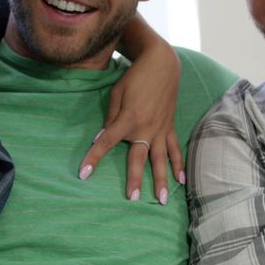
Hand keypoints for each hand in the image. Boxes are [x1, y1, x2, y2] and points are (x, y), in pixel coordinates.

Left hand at [79, 38, 181, 203]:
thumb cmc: (135, 77)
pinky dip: (178, 164)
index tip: (83, 173)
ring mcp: (161, 129)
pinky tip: (181, 180)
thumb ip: (111, 118)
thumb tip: (103, 137)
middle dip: (135, 179)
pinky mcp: (170, 127)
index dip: (94, 157)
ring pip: (161, 159)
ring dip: (162, 180)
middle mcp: (147, 127)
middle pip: (139, 158)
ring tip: (163, 200)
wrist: (162, 65)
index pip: (107, 142)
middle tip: (132, 198)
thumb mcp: (117, 94)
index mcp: (129, 118)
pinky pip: (175, 149)